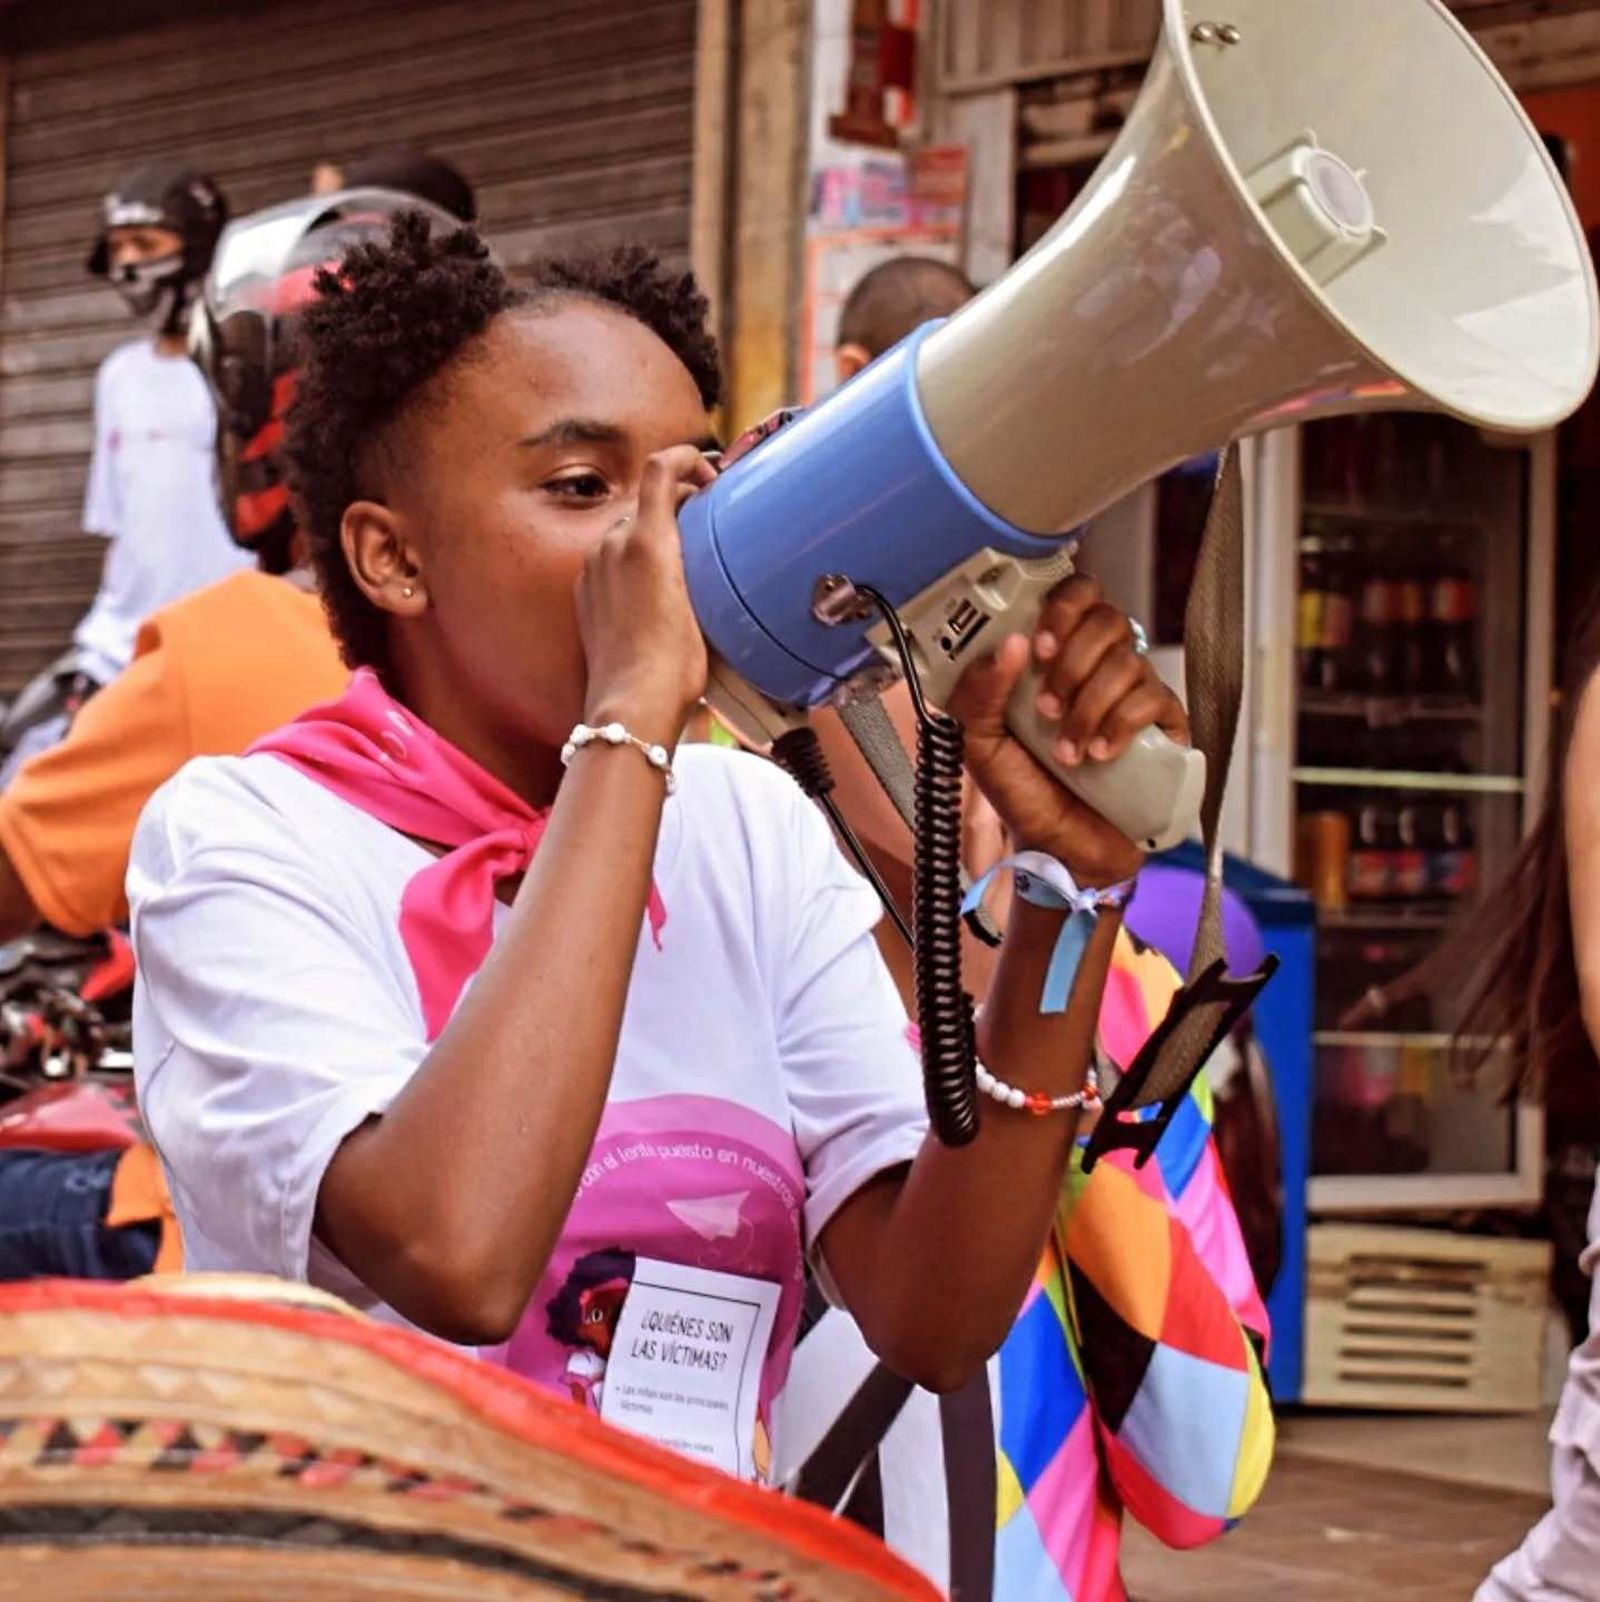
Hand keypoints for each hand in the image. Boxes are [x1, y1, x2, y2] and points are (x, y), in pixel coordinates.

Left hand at [575, 445, 717, 746]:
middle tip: (707, 525)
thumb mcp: (704, 601)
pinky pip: (610, 560)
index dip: (687, 457)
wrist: (633, 704)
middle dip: (676, 505)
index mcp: (646, 540)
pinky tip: (654, 590)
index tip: (707, 470)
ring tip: (683, 561)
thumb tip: (709, 539)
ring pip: (627, 532)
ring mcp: (593, 569)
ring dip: (654, 535)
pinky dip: (632, 561)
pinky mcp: (584, 593)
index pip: (661, 469)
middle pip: (646, 502)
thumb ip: (700, 554)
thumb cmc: (677, 663)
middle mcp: (612, 546)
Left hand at [948, 575, 1188, 886]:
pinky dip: (1120, 726)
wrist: (1059, 848)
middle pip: (1108, 620)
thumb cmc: (1022, 791)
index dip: (1063, 608)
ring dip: (1089, 707)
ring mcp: (1134, 694)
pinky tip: (1099, 756)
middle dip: (1073, 663)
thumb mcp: (979, 744)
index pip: (1075, 596)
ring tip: (1066, 752)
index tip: (1038, 645)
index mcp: (1054, 657)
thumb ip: (978, 694)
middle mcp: (1098, 666)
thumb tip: (1008, 645)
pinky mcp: (1164, 727)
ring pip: (1129, 662)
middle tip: (1046, 708)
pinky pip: (1154, 700)